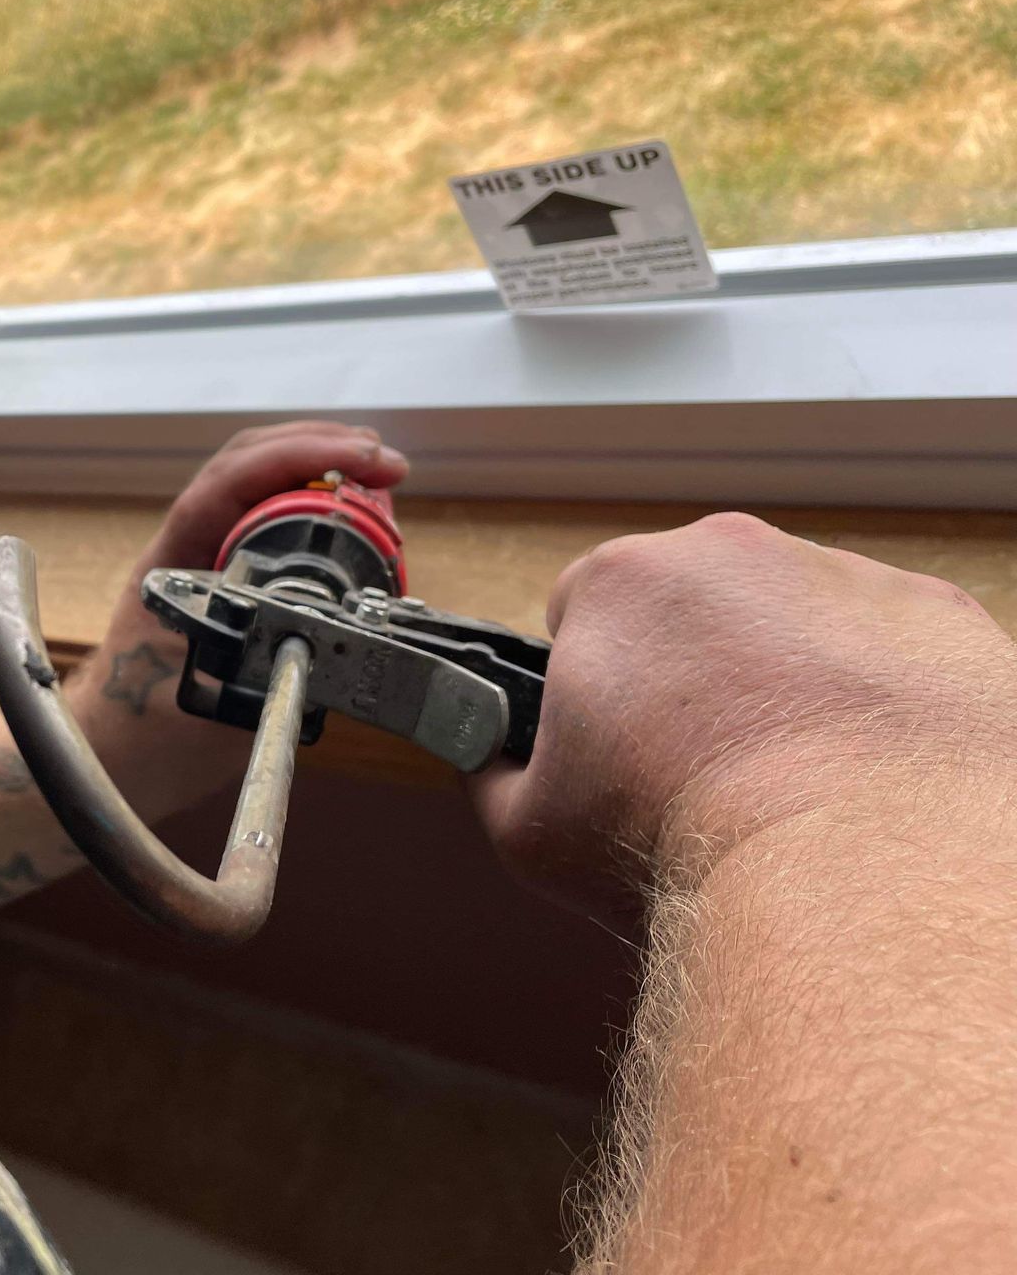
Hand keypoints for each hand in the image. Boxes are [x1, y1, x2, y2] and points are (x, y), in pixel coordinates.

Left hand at [70, 422, 410, 816]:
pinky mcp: (219, 574)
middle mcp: (183, 547)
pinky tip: (349, 513)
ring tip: (377, 474)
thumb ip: (268, 675)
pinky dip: (310, 502)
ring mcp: (199, 556)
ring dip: (317, 468)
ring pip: (256, 484)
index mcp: (172, 565)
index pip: (232, 481)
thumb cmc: (147, 738)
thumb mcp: (214, 711)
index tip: (367, 460)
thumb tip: (336, 643)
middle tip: (386, 461)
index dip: (302, 457)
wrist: (110, 757)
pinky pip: (262, 516)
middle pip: (248, 463)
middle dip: (320, 447)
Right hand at [471, 512, 1016, 911]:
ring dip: (789, 681)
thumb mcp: (529, 830)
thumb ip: (493, 777)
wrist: (857, 876)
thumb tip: (489, 762)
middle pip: (695, 606)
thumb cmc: (687, 844)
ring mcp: (845, 576)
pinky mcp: (940, 617)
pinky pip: (893, 651)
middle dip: (694, 672)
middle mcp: (732, 554)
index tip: (619, 744)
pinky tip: (868, 775)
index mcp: (621, 583)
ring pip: (798, 622)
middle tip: (705, 770)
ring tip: (798, 782)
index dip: (594, 684)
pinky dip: (878, 702)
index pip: (584, 611)